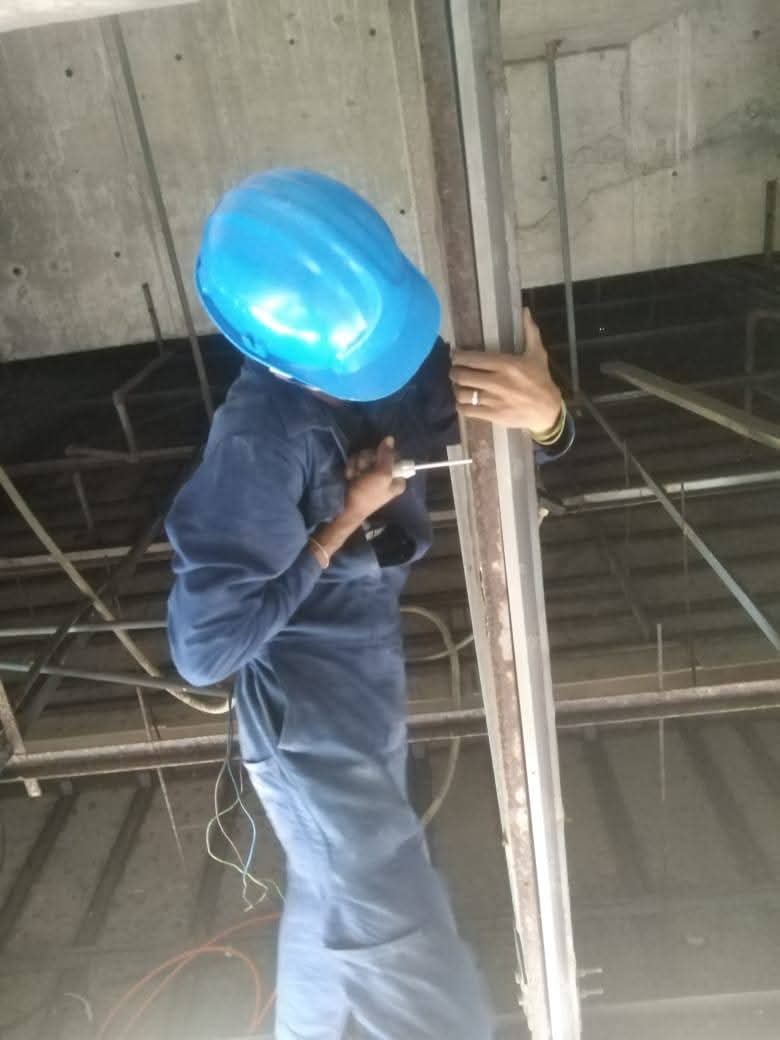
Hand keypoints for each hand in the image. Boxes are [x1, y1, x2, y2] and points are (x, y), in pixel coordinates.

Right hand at [344, 437, 404, 521]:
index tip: (376, 459)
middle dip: (367, 460)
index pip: (395, 456)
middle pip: (378, 454)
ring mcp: (371, 475)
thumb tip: (390, 438)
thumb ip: (387, 456)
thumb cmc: (366, 495)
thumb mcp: (382, 475)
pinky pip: (356, 462)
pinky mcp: (359, 475)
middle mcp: (386, 476)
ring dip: (357, 463)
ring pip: (366, 457)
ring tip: (354, 475)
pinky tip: (349, 476)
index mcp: (397, 479)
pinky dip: (352, 467)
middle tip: (362, 470)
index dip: (384, 454)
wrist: (344, 509)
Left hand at [450, 308, 562, 434]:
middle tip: (455, 371)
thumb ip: (529, 331)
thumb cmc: (541, 379)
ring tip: (460, 386)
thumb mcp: (537, 354)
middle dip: (454, 372)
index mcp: (505, 364)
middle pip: (461, 376)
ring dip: (457, 389)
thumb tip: (525, 310)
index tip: (455, 356)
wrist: (548, 409)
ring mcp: (493, 400)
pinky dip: (461, 406)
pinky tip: (464, 402)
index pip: (471, 358)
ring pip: (461, 394)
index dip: (457, 357)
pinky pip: (467, 410)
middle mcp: (496, 381)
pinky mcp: (492, 415)